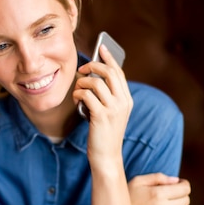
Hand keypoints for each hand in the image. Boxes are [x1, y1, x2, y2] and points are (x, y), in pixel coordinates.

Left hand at [74, 45, 132, 163]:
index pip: (119, 72)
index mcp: (127, 100)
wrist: (107, 157)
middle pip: (108, 72)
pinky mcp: (101, 116)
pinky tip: (76, 99)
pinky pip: (86, 95)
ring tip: (78, 91)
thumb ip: (106, 97)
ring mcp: (113, 109)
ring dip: (82, 84)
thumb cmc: (104, 134)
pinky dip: (78, 94)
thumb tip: (92, 77)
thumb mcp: (110, 113)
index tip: (101, 48)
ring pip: (95, 82)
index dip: (109, 58)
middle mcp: (123, 102)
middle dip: (93, 66)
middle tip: (82, 69)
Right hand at [128, 173, 190, 204]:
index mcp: (157, 194)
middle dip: (182, 195)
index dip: (184, 184)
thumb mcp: (138, 181)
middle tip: (173, 193)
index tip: (180, 184)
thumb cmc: (126, 196)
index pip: (184, 189)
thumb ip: (158, 177)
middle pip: (186, 201)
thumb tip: (176, 181)